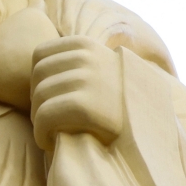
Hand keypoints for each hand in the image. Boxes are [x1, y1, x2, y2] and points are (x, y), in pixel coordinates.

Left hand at [29, 34, 125, 151]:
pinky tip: (48, 141)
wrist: (149, 121)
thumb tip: (35, 62)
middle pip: (37, 77)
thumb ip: (73, 60)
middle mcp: (84, 58)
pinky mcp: (84, 106)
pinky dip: (40, 133)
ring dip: (38, 120)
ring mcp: (85, 81)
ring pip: (39, 98)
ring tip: (49, 131)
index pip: (39, 56)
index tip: (49, 97)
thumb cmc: (118, 99)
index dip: (37, 79)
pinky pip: (45, 117)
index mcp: (85, 45)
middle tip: (48, 119)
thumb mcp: (100, 66)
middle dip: (36, 100)